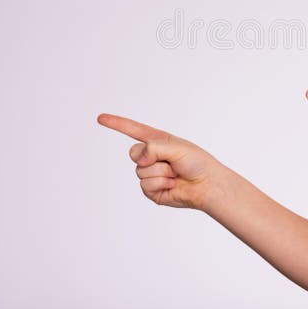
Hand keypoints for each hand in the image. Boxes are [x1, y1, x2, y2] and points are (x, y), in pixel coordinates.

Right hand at [97, 113, 220, 210]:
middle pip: (133, 153)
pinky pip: (145, 186)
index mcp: (158, 141)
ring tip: (175, 174)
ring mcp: (150, 173)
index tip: (100, 118)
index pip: (133, 130)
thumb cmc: (197, 163)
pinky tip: (172, 184)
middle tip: (170, 161)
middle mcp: (152, 156)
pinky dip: (161, 184)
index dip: (116, 124)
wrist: (207, 185)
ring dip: (160, 173)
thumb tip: (139, 159)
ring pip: (140, 171)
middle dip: (150, 157)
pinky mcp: (151, 190)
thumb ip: (154, 148)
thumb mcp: (176, 147)